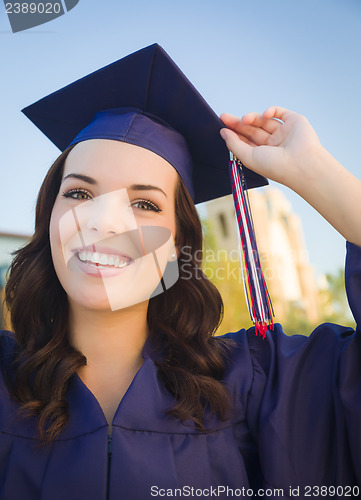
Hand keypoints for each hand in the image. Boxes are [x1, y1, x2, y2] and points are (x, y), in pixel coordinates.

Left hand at [220, 106, 360, 245]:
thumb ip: (234, 144)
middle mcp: (273, 144)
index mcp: (263, 154)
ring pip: (263, 120)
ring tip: (244, 120)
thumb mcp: (248, 157)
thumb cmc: (275, 166)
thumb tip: (223, 132)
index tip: (222, 127)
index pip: (246, 141)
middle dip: (238, 123)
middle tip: (224, 117)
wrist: (301, 164)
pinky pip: (279, 112)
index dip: (234, 133)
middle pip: (252, 129)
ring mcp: (283, 132)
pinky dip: (270, 111)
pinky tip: (264, 115)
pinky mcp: (294, 122)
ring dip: (252, 118)